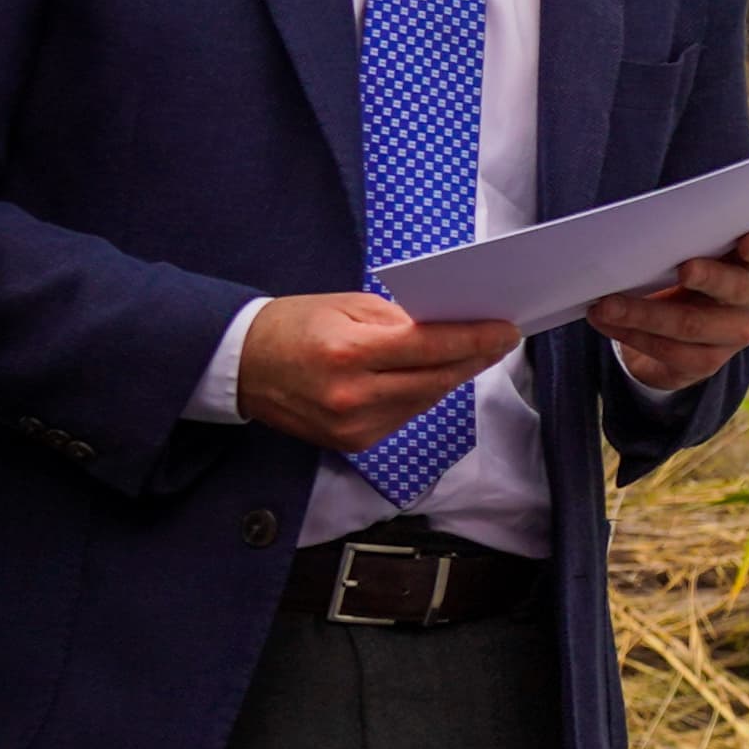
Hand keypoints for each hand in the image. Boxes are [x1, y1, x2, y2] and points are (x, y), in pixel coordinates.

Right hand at [236, 291, 520, 453]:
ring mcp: (352, 426)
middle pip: (435, 380)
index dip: (474, 339)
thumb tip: (452, 326)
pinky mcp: (351, 443)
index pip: (429, 347)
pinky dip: (423, 395)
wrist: (241, 366)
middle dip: (474, 359)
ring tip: (475, 354)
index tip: (507, 330)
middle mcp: (352, 396)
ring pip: (424, 401)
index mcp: (348, 353)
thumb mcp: (347, 305)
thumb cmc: (294, 325)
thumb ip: (401, 319)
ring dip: (453, 377)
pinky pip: (404, 416)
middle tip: (501, 341)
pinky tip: (435, 376)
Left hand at [589, 229, 748, 394]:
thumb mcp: (691, 259)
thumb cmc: (683, 280)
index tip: (746, 242)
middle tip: (683, 269)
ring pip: (691, 325)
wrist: (682, 331)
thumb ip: (680, 249)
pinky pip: (669, 352)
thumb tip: (633, 241)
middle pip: (733, 289)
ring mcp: (733, 334)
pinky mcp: (708, 362)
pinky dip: (633, 336)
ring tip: (605, 306)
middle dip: (708, 277)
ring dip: (643, 314)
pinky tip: (608, 324)